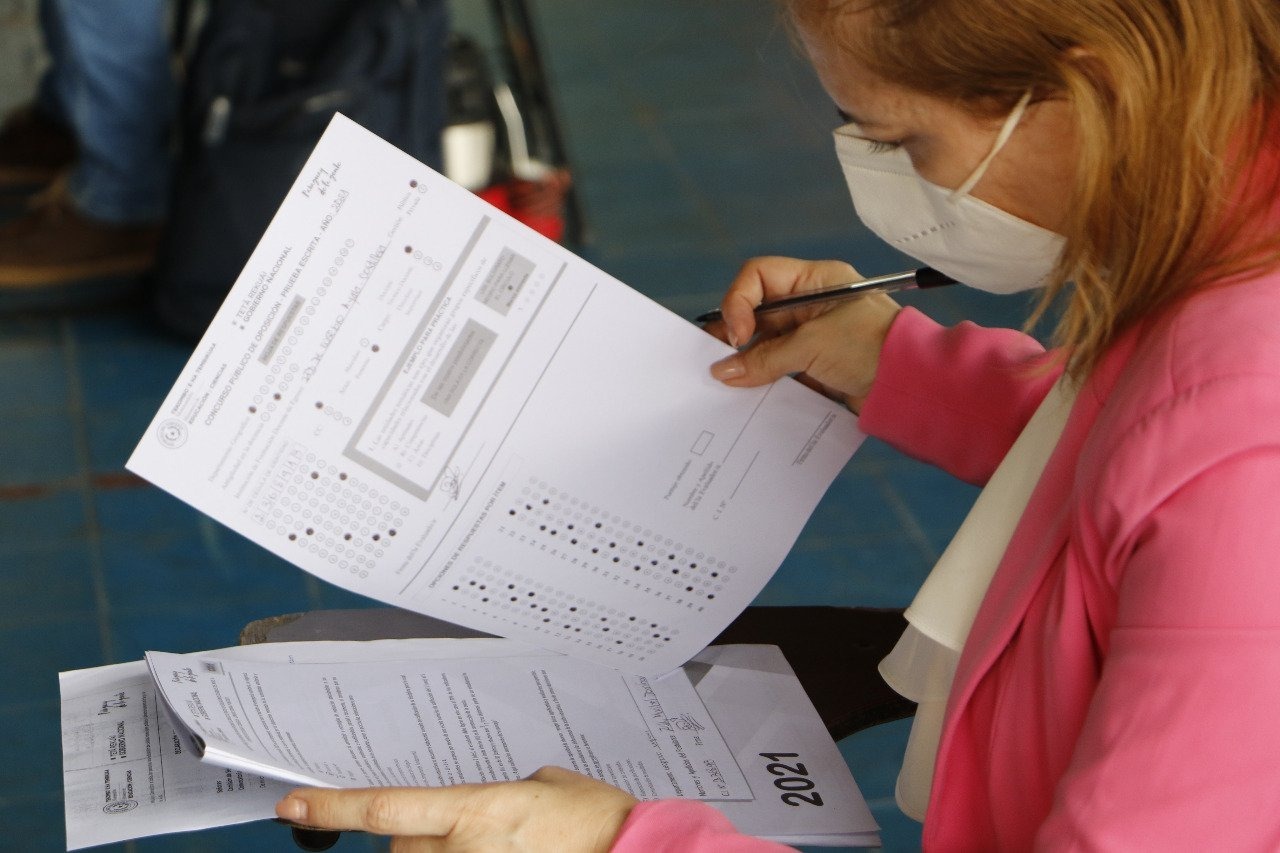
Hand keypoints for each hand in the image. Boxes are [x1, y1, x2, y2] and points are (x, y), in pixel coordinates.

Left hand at [275, 766, 638, 852]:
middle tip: (473, 833)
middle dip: (423, 840)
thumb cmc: (598, 820)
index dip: (332, 809)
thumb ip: (495, 795)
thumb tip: (482, 808)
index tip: (293, 807)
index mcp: (474, 809)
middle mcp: (462, 852)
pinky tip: (505, 849)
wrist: (633, 852)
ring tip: (502, 846)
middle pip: (404, 848)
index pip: (384, 809)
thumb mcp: (543, 785)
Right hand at [707, 256, 900, 411]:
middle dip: (736, 334)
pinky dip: (765, 380)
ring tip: (729, 381)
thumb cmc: (868, 348)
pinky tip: (751, 395)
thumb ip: (764, 358)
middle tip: (715, 358)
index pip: (759, 276)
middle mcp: (810, 302)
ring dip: (749, 361)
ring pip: (767, 343)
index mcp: (814, 281)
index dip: (739, 301)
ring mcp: (813, 334)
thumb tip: (722, 371)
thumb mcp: (812, 347)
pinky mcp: (816, 365)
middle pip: (758, 311)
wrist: (911, 387)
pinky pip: (780, 368)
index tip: (739, 335)